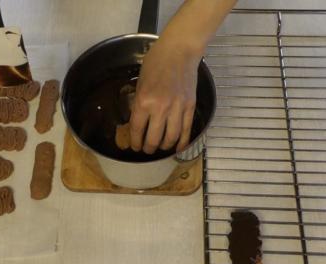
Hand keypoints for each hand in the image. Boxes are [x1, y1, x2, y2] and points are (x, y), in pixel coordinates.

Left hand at [130, 36, 201, 153]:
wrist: (179, 50)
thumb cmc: (156, 61)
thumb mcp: (140, 81)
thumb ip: (139, 102)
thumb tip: (137, 120)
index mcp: (144, 101)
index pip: (137, 129)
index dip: (135, 142)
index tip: (134, 146)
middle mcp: (160, 108)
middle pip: (154, 139)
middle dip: (148, 148)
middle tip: (146, 150)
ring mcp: (177, 108)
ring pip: (171, 138)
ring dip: (164, 147)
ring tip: (160, 148)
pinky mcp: (190, 107)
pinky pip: (187, 130)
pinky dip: (182, 142)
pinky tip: (178, 148)